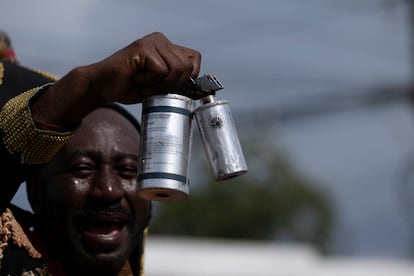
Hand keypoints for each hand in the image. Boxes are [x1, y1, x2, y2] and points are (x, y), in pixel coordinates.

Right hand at [86, 32, 200, 103]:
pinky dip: (150, 82)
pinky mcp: (142, 48)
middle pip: (187, 67)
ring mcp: (152, 42)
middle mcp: (161, 41)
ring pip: (176, 69)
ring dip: (161, 85)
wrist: (103, 86)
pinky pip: (160, 70)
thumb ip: (177, 83)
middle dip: (173, 85)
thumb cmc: (130, 86)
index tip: (175, 89)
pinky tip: (137, 79)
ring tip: (144, 84)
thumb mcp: (160, 87)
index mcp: (167, 48)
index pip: (195, 60)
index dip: (190, 77)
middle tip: (154, 89)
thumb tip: (198, 91)